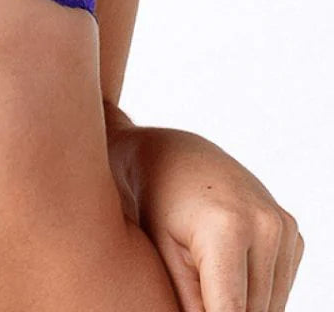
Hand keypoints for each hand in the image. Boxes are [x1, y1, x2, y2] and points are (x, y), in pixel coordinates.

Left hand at [105, 113, 304, 311]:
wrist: (177, 156)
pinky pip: (280, 286)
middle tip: (198, 290)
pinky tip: (229, 266)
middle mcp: (265, 225)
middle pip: (254, 311)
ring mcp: (283, 226)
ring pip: (271, 304)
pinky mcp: (291, 231)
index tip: (200, 307)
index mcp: (228, 228)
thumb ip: (191, 301)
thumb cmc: (160, 204)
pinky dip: (257, 290)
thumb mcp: (166, 255)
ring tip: (208, 278)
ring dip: (243, 305)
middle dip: (225, 311)